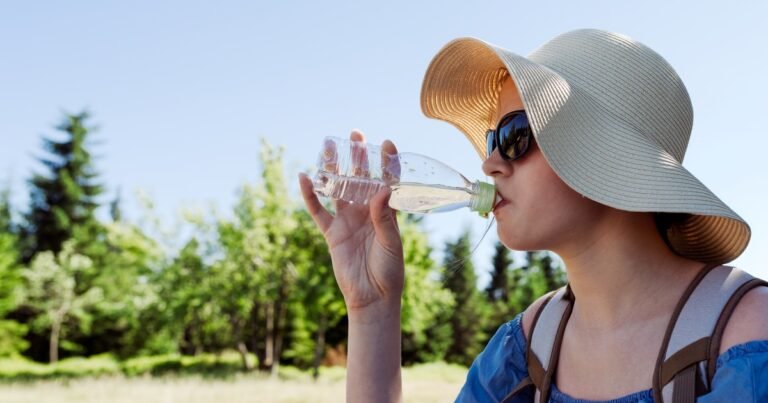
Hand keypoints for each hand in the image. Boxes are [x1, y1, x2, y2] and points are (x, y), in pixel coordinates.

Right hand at [298, 130, 403, 314]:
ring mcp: (348, 221)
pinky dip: (310, 195)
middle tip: (354, 134)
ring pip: (338, 189)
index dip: (386, 162)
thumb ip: (384, 218)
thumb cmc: (389, 271)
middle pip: (360, 178)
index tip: (386, 143)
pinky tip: (304, 178)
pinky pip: (319, 211)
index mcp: (386, 212)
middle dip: (357, 157)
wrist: (372, 297)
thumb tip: (382, 190)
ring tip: (328, 147)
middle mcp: (367, 212)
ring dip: (333, 169)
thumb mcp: (391, 244)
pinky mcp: (332, 233)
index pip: (387, 181)